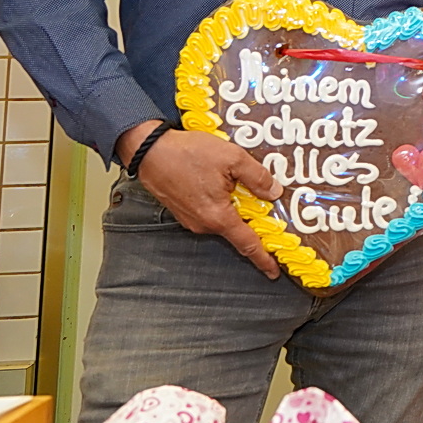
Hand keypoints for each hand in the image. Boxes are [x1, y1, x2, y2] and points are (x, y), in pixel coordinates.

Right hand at [119, 121, 282, 278]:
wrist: (148, 150)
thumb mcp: (232, 158)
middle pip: (236, 228)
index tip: (274, 271)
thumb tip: (274, 192)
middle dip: (252, 220)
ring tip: (239, 184)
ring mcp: (191, 219)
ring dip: (235, 206)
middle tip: (266, 206)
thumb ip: (257, 177)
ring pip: (222, 218)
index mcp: (217, 217)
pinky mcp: (183, 210)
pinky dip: (221, 202)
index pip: (247, 244)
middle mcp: (203, 224)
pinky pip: (210, 211)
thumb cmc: (186, 154)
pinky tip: (222, 183)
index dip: (263, 259)